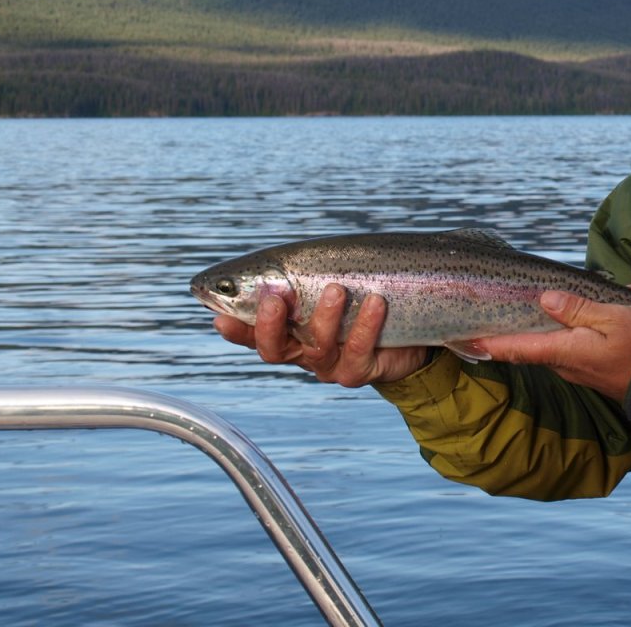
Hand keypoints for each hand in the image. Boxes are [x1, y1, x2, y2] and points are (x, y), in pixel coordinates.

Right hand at [213, 283, 428, 387]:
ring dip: (325, 317)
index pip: (252, 333)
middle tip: (275, 299)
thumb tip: (278, 260)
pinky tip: (375, 302)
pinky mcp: (362, 370)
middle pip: (275, 350)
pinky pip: (359, 351)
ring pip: (319, 349)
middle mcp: (304, 351)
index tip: (219, 315)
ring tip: (337, 290)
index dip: (235, 329)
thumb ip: (303, 274)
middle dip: (269, 326)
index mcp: (289, 330)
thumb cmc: (362, 293)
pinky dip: (366, 325)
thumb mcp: (330, 280)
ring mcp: (332, 364)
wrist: (410, 322)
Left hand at [475, 291, 630, 402]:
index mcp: (564, 351)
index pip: (516, 347)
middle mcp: (565, 364)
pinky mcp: (594, 368)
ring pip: (555, 341)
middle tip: (493, 309)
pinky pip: (576, 344)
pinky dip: (579, 326)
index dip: (488, 344)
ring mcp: (579, 369)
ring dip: (554, 321)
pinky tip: (600, 307)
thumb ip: (577, 308)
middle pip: (531, 343)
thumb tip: (545, 299)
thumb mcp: (612, 317)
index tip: (463, 339)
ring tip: (555, 297)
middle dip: (515, 326)